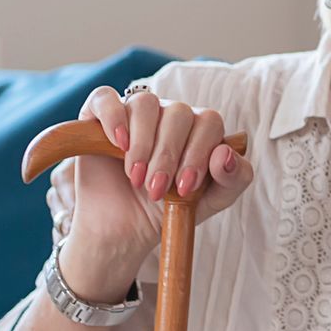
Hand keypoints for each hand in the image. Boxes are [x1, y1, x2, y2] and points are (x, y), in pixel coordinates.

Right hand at [58, 83, 255, 302]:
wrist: (120, 232)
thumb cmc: (166, 212)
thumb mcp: (209, 203)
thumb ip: (233, 179)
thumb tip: (225, 153)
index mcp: (199, 131)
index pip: (209, 121)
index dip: (199, 153)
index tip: (185, 187)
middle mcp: (168, 117)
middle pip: (179, 112)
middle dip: (168, 155)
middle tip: (156, 190)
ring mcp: (134, 114)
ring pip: (146, 103)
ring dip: (143, 144)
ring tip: (135, 177)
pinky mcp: (97, 117)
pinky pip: (105, 97)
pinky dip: (113, 117)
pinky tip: (119, 144)